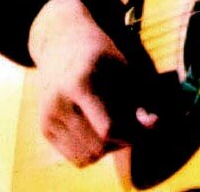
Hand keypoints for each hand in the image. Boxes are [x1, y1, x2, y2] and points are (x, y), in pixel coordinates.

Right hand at [27, 0, 156, 167]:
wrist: (60, 43)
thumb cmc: (99, 53)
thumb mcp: (123, 66)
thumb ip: (140, 96)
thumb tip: (154, 124)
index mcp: (80, 84)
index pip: (108, 128)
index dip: (132, 133)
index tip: (146, 124)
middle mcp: (59, 103)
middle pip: (98, 147)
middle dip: (122, 141)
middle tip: (134, 124)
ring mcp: (48, 118)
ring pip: (86, 157)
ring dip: (108, 149)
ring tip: (118, 125)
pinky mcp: (45, 129)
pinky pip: (75, 157)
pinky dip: (93, 151)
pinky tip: (100, 129)